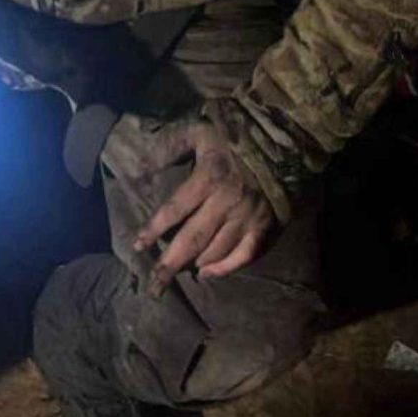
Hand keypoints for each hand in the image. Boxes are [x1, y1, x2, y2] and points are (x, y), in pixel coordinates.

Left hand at [132, 121, 273, 295]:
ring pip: (217, 251)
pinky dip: (226, 268)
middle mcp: (227, 202)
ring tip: (178, 273)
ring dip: (195, 265)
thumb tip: (143, 165)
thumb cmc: (234, 133)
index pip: (175, 209)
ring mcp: (248, 216)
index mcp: (208, 177)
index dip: (154, 229)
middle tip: (153, 286)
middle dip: (170, 264)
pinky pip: (245, 255)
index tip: (137, 245)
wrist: (281, 139)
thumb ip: (171, 145)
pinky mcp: (265, 225)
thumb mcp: (199, 130)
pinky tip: (209, 273)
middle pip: (193, 239)